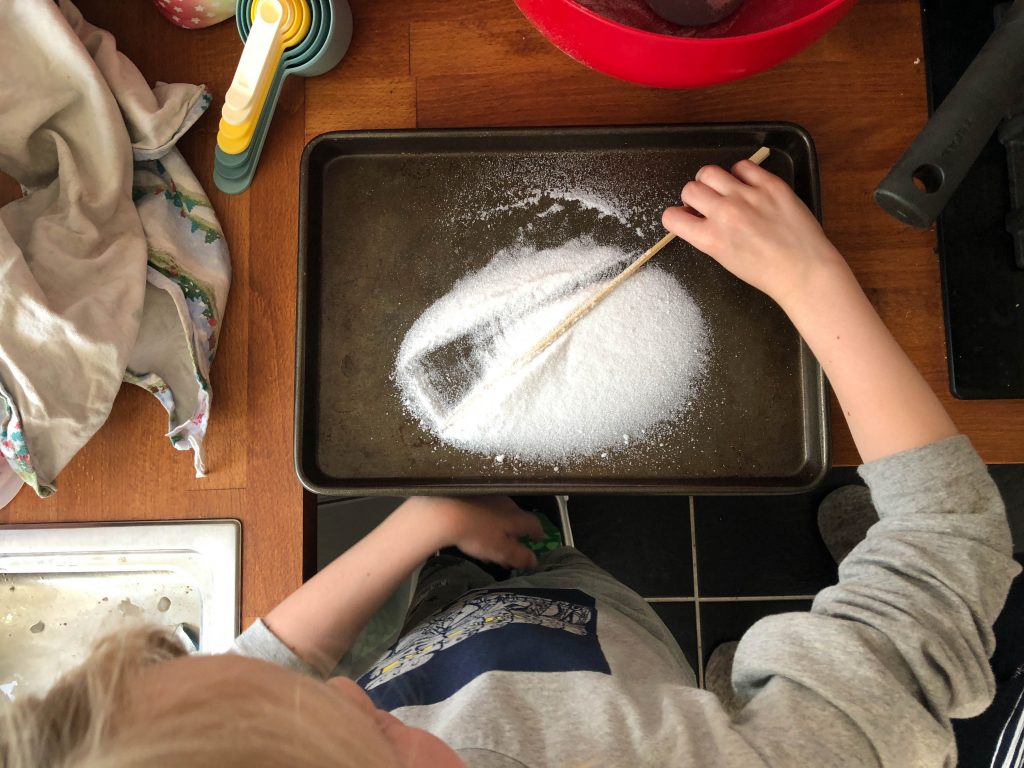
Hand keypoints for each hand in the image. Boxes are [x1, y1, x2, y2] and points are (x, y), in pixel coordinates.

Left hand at [403, 496, 543, 569]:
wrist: (445, 513)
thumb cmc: (477, 532)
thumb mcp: (501, 550)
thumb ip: (519, 555)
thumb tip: (534, 560)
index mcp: (516, 516)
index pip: (533, 523)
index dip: (537, 533)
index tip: (539, 538)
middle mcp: (505, 504)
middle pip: (515, 520)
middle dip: (514, 536)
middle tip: (511, 551)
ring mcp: (487, 498)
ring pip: (498, 516)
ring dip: (498, 531)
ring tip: (490, 548)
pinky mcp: (470, 496)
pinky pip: (483, 512)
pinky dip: (484, 523)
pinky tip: (474, 534)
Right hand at [661, 160, 845, 308]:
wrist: (804, 269)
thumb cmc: (766, 272)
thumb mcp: (725, 259)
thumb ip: (707, 236)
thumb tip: (696, 216)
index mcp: (711, 239)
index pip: (672, 216)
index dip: (676, 217)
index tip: (685, 217)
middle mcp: (725, 214)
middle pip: (689, 189)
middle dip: (694, 197)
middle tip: (708, 204)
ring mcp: (748, 196)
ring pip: (709, 171)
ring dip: (712, 181)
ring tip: (724, 190)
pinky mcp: (770, 184)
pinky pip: (743, 166)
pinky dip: (741, 174)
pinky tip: (748, 186)